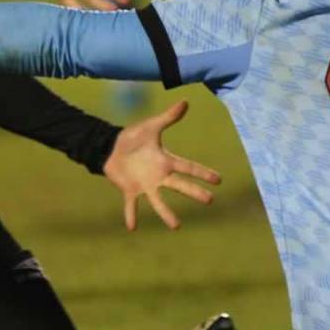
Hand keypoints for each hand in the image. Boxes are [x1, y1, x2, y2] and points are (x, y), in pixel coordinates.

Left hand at [103, 100, 221, 230]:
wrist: (111, 147)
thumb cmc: (133, 137)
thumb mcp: (151, 126)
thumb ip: (168, 117)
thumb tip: (185, 101)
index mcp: (166, 161)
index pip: (188, 167)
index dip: (203, 173)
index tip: (219, 180)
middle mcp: (159, 176)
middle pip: (180, 186)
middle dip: (194, 192)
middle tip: (209, 201)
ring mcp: (145, 185)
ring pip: (159, 202)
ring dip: (166, 214)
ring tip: (176, 226)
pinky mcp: (130, 190)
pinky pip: (131, 205)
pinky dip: (131, 215)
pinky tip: (132, 227)